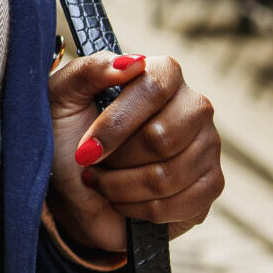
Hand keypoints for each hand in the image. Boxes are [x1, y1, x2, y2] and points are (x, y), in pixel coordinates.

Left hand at [46, 50, 223, 258]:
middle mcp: (193, 106)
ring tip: (103, 181)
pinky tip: (123, 201)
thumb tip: (132, 63)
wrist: (71, 188)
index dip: (116, 124)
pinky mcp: (210, 186)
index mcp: (162, 74)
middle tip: (94, 163)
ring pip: (168, 176)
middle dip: (116, 160)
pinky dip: (139, 209)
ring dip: (121, 187)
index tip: (85, 149)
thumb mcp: (62, 95)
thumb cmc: (67, 133)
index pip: (152, 89)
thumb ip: (91, 69)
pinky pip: (181, 204)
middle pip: (162, 137)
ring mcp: (207, 146)